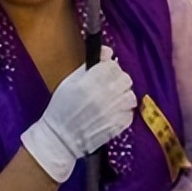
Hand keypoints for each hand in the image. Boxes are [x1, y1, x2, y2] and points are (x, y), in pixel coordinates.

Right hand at [21, 49, 135, 183]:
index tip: (104, 69)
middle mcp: (105, 96)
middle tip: (110, 82)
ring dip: (123, 94)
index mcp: (90, 83)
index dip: (109, 65)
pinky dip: (125, 110)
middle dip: (118, 78)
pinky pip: (130, 113)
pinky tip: (114, 110)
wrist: (61, 139)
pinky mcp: (117, 127)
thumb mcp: (69, 82)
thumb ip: (88, 66)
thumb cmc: (61, 109)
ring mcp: (113, 113)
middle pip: (125, 78)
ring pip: (131, 96)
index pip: (112, 65)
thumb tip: (106, 52)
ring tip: (114, 97)